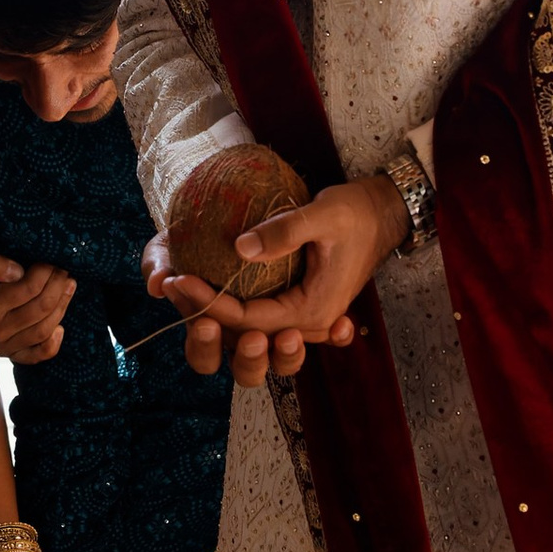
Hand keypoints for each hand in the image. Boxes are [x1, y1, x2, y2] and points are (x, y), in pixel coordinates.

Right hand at [0, 249, 75, 363]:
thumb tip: (16, 273)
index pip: (30, 288)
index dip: (46, 272)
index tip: (48, 261)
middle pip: (42, 308)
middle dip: (58, 285)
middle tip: (62, 270)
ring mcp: (5, 345)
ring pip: (45, 328)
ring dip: (62, 305)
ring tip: (67, 285)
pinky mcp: (14, 355)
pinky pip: (40, 354)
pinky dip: (54, 343)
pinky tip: (61, 327)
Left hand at [145, 173, 403, 387]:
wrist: (381, 216)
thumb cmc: (355, 213)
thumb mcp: (323, 215)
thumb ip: (284, 231)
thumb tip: (239, 246)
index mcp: (313, 311)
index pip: (250, 320)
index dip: (210, 302)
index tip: (178, 277)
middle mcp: (305, 325)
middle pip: (243, 337)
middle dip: (203, 318)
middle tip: (171, 286)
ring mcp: (300, 320)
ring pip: (247, 334)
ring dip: (212, 317)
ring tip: (180, 288)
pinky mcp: (293, 306)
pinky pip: (256, 318)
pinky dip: (227, 307)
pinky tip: (199, 285)